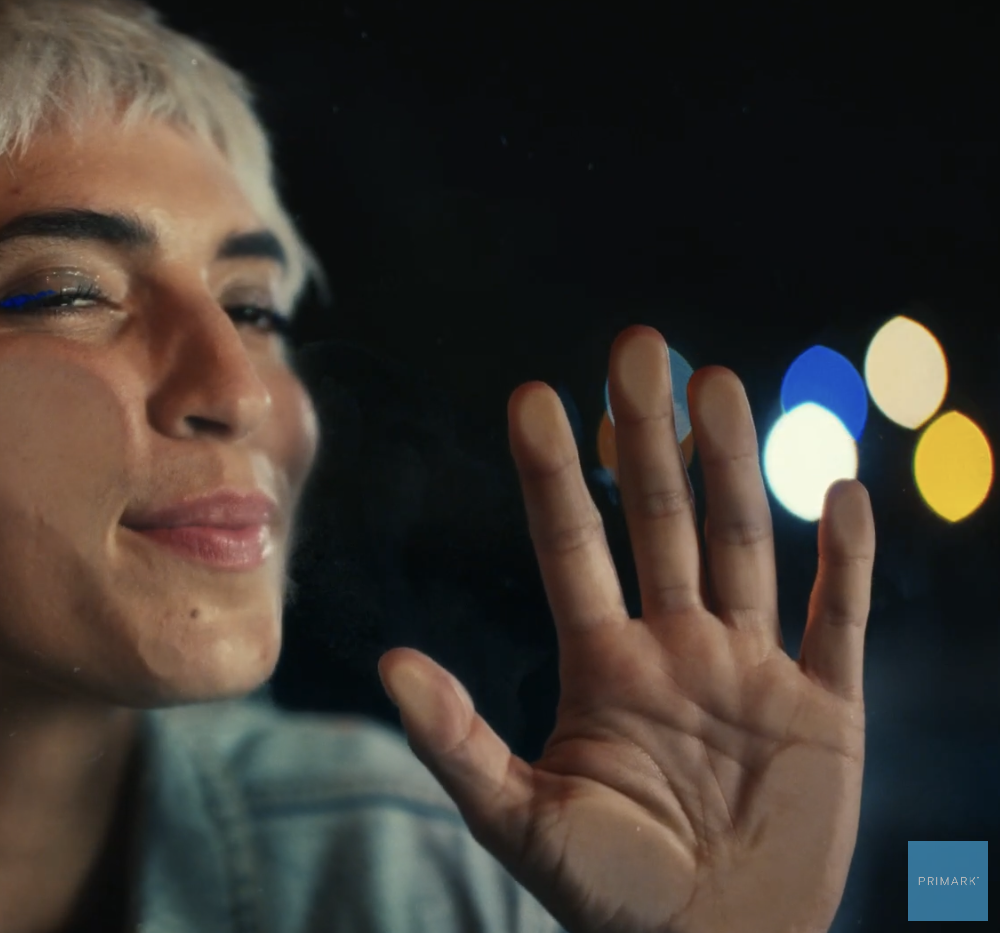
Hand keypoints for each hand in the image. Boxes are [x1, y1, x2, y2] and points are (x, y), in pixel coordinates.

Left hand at [379, 326, 874, 932]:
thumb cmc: (608, 896)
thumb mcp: (520, 819)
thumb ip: (459, 740)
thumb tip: (388, 662)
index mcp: (604, 666)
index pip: (572, 547)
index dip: (551, 474)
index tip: (530, 395)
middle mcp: (676, 650)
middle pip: (659, 520)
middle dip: (646, 435)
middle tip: (637, 344)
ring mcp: (752, 672)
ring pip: (744, 546)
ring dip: (736, 466)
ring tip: (719, 383)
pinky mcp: (826, 710)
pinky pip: (841, 620)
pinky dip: (849, 560)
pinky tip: (843, 489)